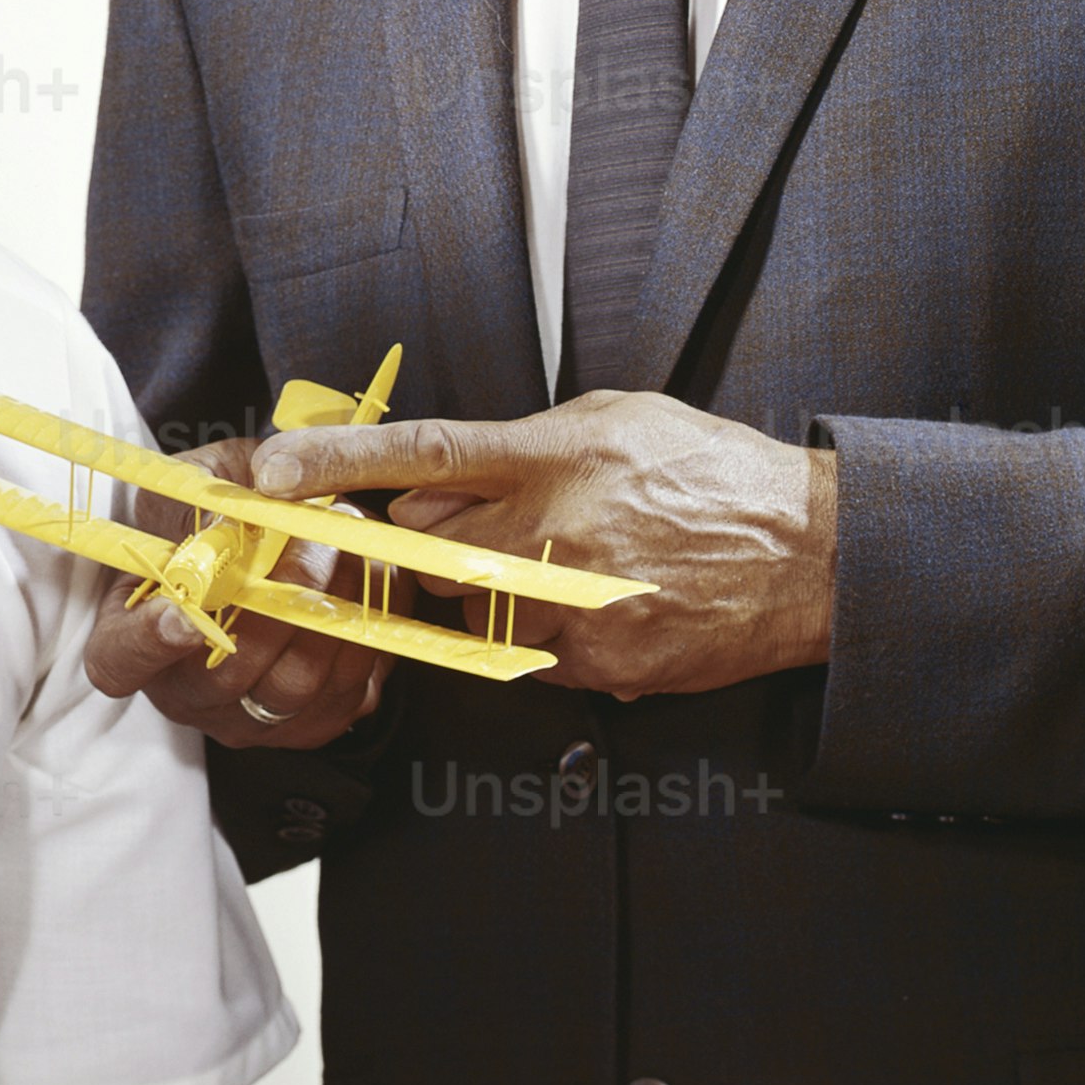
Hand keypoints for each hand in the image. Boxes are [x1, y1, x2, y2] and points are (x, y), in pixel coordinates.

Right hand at [79, 435, 389, 754]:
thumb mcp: (203, 482)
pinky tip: (366, 580)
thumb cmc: (224, 511)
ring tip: (348, 543)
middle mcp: (185, 693)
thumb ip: (206, 500)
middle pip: (227, 673)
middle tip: (310, 535)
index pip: (119, 661)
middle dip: (278, 598)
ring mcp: (247, 719)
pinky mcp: (310, 724)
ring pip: (296, 683)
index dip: (147, 643)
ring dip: (331, 608)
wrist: (278, 539)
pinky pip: (346, 690)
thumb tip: (230, 522)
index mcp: (131, 636)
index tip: (182, 612)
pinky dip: (365, 632)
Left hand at [238, 393, 836, 701]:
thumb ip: (528, 442)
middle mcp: (553, 530)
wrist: (809, 555)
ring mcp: (571, 605)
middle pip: (427, 549)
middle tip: (499, 529)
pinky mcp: (595, 664)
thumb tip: (452, 469)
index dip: (338, 466)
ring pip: (471, 609)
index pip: (422, 455)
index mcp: (555, 455)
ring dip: (496, 591)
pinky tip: (606, 604)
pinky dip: (548, 634)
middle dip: (439, 542)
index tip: (274, 473)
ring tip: (575, 567)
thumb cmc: (714, 476)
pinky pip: (527, 654)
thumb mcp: (621, 421)